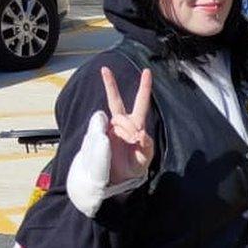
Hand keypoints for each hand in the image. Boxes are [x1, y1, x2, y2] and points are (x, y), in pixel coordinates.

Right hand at [101, 67, 153, 183]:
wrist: (118, 179)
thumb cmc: (134, 166)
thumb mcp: (144, 158)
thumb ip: (145, 146)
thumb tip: (141, 133)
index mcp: (137, 124)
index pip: (141, 102)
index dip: (144, 87)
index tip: (147, 71)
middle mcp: (122, 123)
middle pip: (116, 100)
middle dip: (110, 84)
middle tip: (104, 69)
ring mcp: (110, 128)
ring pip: (115, 118)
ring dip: (123, 127)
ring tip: (131, 141)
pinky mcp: (100, 135)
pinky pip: (102, 128)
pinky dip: (109, 133)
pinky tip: (112, 141)